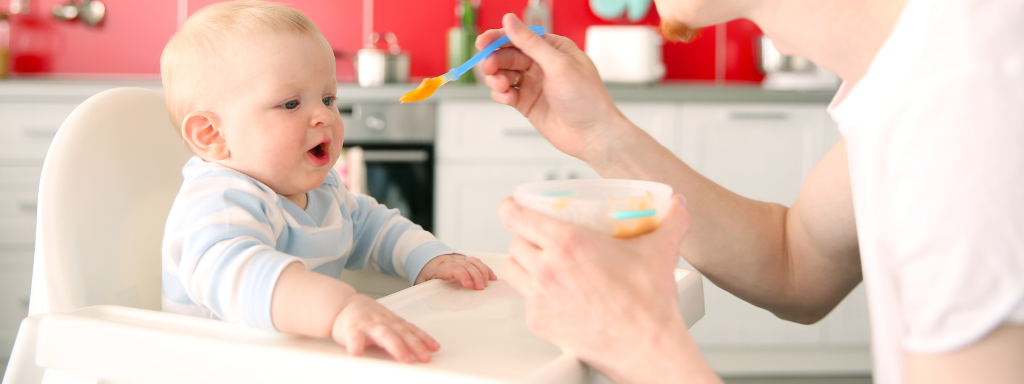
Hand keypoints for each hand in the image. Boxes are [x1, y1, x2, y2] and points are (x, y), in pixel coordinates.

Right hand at [331, 294, 439, 362]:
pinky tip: (360, 355)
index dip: (424, 338)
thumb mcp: (389, 323)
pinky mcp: (351, 330)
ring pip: (384, 335)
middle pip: (402, 333)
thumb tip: (424, 348)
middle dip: (415, 345)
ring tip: (404, 359)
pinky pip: (354, 339)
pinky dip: (357, 347)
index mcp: (393, 321)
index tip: (435, 348)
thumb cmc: (369, 316)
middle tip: (425, 357)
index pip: (412, 330)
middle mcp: (383, 322)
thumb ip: (403, 334)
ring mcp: (368, 325)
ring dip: (396, 347)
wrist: (344, 304)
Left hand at [415, 253, 497, 289]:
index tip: (468, 284)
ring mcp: (461, 259)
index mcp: (441, 266)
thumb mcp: (422, 282)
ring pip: (475, 262)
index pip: (454, 267)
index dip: (462, 274)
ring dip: (483, 272)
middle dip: (476, 276)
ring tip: (486, 285)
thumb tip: (433, 300)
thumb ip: (427, 289)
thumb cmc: (427, 274)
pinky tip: (492, 278)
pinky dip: (487, 270)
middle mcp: (453, 260)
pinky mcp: (467, 261)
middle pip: (467, 265)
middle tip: (480, 288)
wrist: (428, 260)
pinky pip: (479, 263)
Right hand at [476, 13, 628, 161]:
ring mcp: (534, 84)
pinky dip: (501, 94)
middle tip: (489, 69)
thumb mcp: (558, 65)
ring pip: (504, 74)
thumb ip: (531, 43)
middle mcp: (542, 64)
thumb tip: (510, 20)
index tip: (482, 43)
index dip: (499, 38)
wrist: (592, 135)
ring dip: (497, 78)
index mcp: (553, 48)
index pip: (520, 36)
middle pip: (508, 55)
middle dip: (495, 61)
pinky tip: (506, 98)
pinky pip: (506, 93)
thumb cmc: (586, 99)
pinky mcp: (527, 103)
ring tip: (502, 86)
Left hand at [497, 195, 718, 382]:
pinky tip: (554, 293)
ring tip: (542, 262)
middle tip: (539, 237)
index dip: (510, 207)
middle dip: (524, 236)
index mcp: (567, 244)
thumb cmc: (647, 304)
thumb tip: (678, 205)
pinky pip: (525, 301)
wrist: (646, 347)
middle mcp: (547, 269)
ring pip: (513, 270)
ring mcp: (540, 298)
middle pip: (514, 242)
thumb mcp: (661, 251)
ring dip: (523, 263)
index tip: (513, 205)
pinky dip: (535, 294)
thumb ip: (671, 221)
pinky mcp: (540, 322)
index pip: (517, 216)